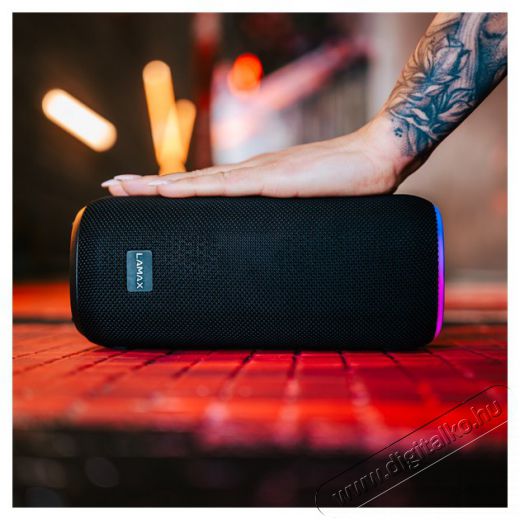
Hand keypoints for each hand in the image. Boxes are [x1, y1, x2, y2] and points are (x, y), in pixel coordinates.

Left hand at [102, 116, 410, 197]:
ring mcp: (259, 174)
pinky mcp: (273, 181)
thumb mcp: (308, 212)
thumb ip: (288, 225)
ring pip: (197, 181)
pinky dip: (192, 189)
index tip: (145, 195)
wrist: (376, 158)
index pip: (206, 186)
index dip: (173, 190)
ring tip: (123, 185)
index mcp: (257, 181)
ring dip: (158, 185)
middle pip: (191, 180)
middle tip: (113, 186)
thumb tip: (273, 247)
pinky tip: (167, 192)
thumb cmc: (347, 187)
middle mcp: (250, 174)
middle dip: (150, 184)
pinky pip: (225, 187)